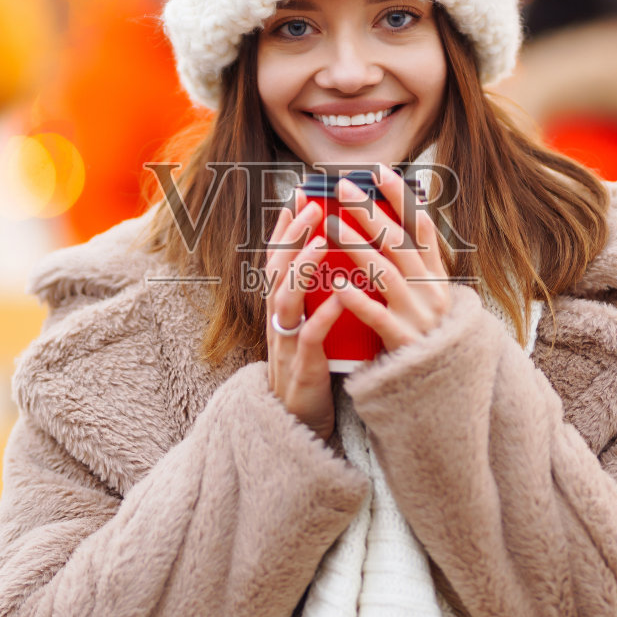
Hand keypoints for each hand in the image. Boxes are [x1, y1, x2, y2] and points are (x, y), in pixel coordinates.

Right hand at [262, 189, 346, 442]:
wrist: (298, 422)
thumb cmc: (310, 368)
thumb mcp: (308, 326)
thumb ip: (315, 296)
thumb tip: (333, 259)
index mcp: (281, 308)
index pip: (278, 258)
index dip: (286, 226)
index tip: (300, 194)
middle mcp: (277, 319)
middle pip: (277, 269)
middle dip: (294, 235)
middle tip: (313, 206)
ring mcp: (286, 342)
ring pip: (286, 297)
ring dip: (303, 267)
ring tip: (322, 242)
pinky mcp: (301, 367)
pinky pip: (309, 338)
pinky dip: (324, 316)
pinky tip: (340, 299)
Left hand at [327, 167, 452, 353]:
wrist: (444, 387)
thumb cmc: (428, 335)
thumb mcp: (429, 295)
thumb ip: (416, 262)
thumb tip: (399, 219)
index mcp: (436, 277)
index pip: (421, 227)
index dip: (401, 198)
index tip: (378, 172)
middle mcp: (431, 291)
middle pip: (399, 243)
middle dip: (370, 211)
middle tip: (343, 187)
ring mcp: (419, 316)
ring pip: (386, 274)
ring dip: (357, 247)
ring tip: (330, 226)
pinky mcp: (404, 342)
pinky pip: (379, 318)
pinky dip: (358, 300)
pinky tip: (337, 285)